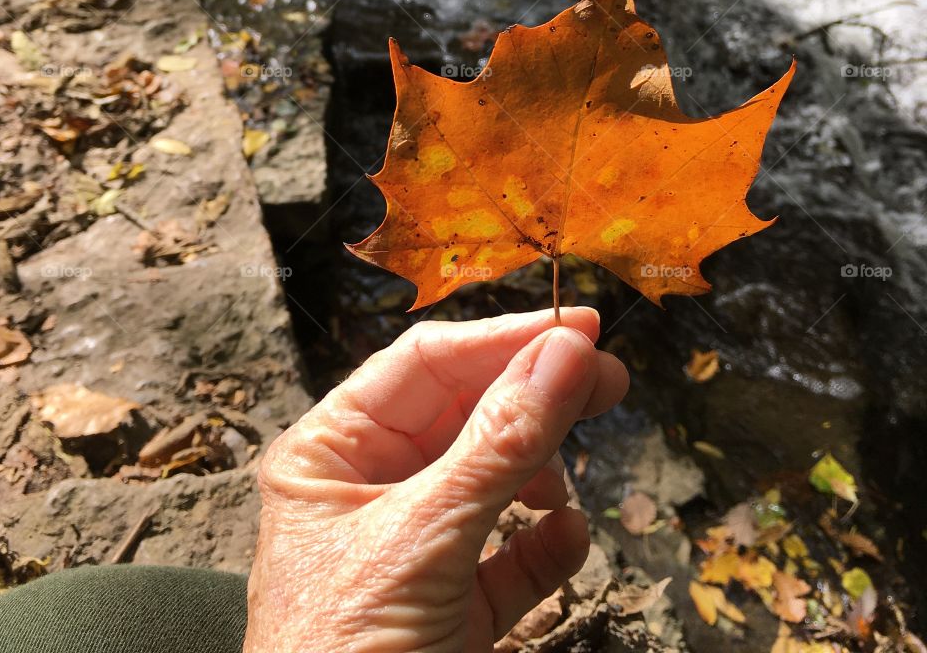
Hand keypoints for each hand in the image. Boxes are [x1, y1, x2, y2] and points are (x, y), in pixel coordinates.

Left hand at [243, 308, 627, 652]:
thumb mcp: (422, 541)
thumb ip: (499, 444)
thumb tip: (565, 353)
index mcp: (329, 453)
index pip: (424, 365)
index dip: (503, 340)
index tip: (579, 327)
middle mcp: (368, 489)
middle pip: (467, 413)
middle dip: (534, 399)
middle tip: (607, 381)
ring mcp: (413, 548)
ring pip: (496, 477)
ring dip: (541, 475)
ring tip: (565, 489)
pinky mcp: (453, 607)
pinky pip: (513, 552)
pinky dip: (546, 543)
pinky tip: (564, 543)